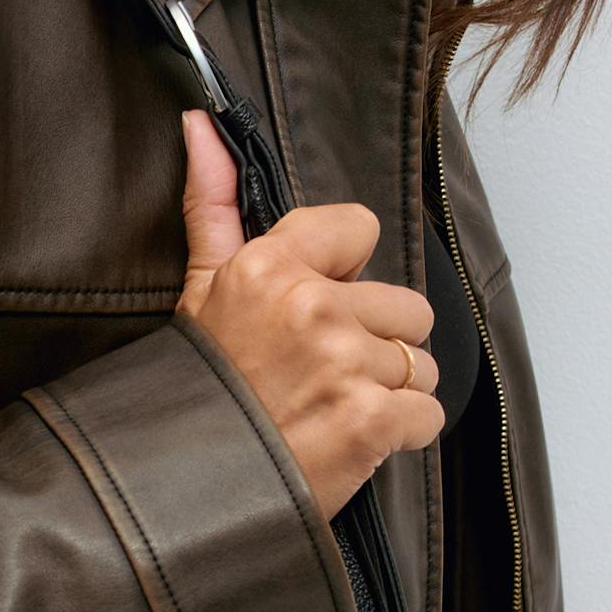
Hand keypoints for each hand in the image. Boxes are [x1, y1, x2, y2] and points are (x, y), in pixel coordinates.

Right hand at [174, 106, 443, 525]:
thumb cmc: (198, 390)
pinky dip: (399, 437)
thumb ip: (211, 203)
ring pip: (420, 365)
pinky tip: (352, 442)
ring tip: (331, 412)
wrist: (184, 488)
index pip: (361, 229)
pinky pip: (427, 416)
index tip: (315, 312)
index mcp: (270, 265)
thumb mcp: (198, 289)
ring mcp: (346, 364)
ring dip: (388, 393)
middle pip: (405, 307)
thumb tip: (202, 123)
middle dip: (376, 345)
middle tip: (321, 378)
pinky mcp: (371, 421)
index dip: (346, 275)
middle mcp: (313, 306)